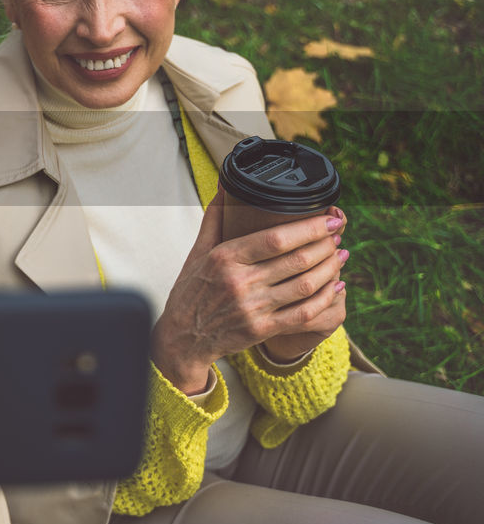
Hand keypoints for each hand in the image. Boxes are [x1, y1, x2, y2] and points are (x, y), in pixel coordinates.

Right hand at [151, 189, 348, 393]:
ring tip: (341, 255)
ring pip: (306, 285)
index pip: (275, 239)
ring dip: (330, 268)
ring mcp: (253, 308)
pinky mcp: (262, 329)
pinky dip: (326, 297)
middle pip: (296, 260)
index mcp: (224, 258)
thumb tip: (226, 185)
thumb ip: (215, 219)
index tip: (328, 220)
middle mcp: (239, 282)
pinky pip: (304, 313)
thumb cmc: (191, 291)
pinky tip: (336, 285)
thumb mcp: (197, 252)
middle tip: (337, 235)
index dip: (309, 228)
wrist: (183, 337)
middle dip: (325, 245)